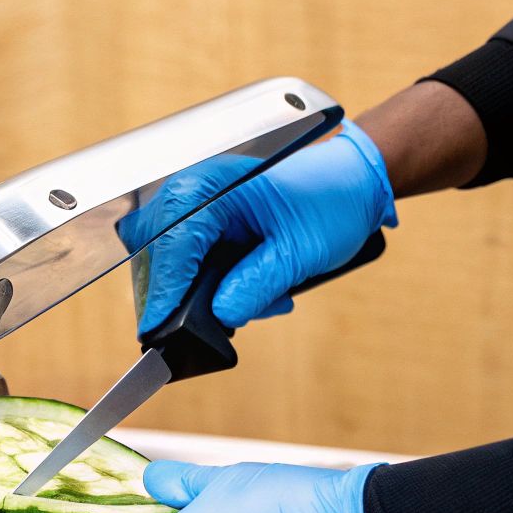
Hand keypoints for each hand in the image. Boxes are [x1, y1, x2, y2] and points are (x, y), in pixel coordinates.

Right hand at [124, 121, 396, 331]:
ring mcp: (196, 211)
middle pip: (160, 255)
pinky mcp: (204, 228)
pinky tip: (253, 291)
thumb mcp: (300, 251)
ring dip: (205, 295)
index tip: (159, 329)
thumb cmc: (332, 201)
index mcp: (212, 186)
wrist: (352, 183)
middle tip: (219, 323)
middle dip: (186, 296)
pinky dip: (214, 287)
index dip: (165, 290)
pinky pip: (192, 265)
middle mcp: (194, 193)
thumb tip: (222, 314)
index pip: (173, 242)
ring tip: (263, 300)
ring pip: (173, 265)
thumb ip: (257, 284)